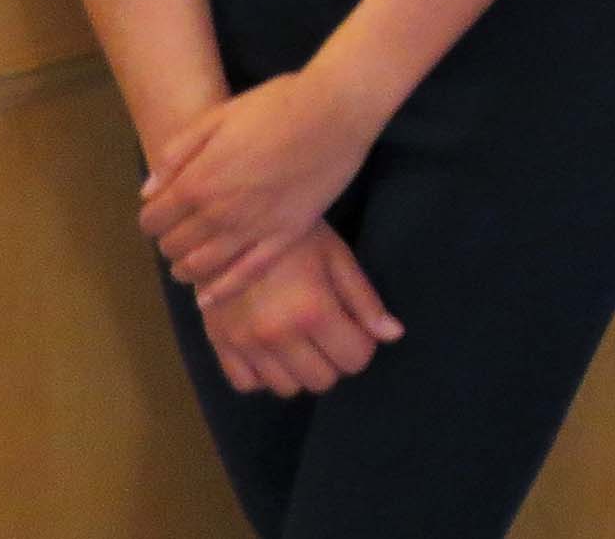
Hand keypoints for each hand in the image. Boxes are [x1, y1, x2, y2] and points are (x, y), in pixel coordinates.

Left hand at [141, 67, 382, 304]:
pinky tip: (208, 297)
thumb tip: (148, 191)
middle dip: (168, 243)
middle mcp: (218, 213)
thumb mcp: (218, 115)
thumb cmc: (277, 104)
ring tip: (186, 265)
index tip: (158, 216)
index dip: (151, 220)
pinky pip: (246, 274)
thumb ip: (178, 153)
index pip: (154, 219)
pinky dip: (221, 290)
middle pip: (175, 245)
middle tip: (176, 235)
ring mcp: (253, 229)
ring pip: (203, 265)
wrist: (335, 110)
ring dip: (186, 269)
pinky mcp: (285, 237)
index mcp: (198, 181)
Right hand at [201, 225, 403, 397]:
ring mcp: (245, 344)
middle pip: (322, 380)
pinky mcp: (219, 345)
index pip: (354, 359)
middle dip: (334, 360)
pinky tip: (272, 350)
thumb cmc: (295, 237)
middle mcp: (278, 336)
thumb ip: (365, 300)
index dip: (362, 345)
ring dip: (300, 370)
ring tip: (301, 341)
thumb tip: (394, 335)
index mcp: (313, 311)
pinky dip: (263, 374)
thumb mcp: (338, 258)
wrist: (232, 226)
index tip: (356, 328)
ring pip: (287, 388)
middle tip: (330, 334)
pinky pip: (247, 384)